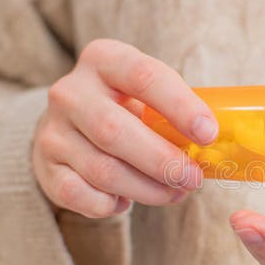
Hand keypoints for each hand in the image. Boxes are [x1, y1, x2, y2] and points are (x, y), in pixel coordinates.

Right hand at [33, 39, 216, 217]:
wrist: (68, 125)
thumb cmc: (126, 107)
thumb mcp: (147, 93)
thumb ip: (176, 110)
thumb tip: (220, 145)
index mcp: (104, 59)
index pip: (144, 76)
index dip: (180, 106)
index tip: (209, 134)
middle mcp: (70, 91)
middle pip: (116, 131)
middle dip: (163, 162)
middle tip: (194, 179)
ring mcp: (51, 130)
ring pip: (103, 170)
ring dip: (147, 189)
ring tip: (174, 193)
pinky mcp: (44, 167)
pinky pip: (80, 196)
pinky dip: (110, 205)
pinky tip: (127, 201)